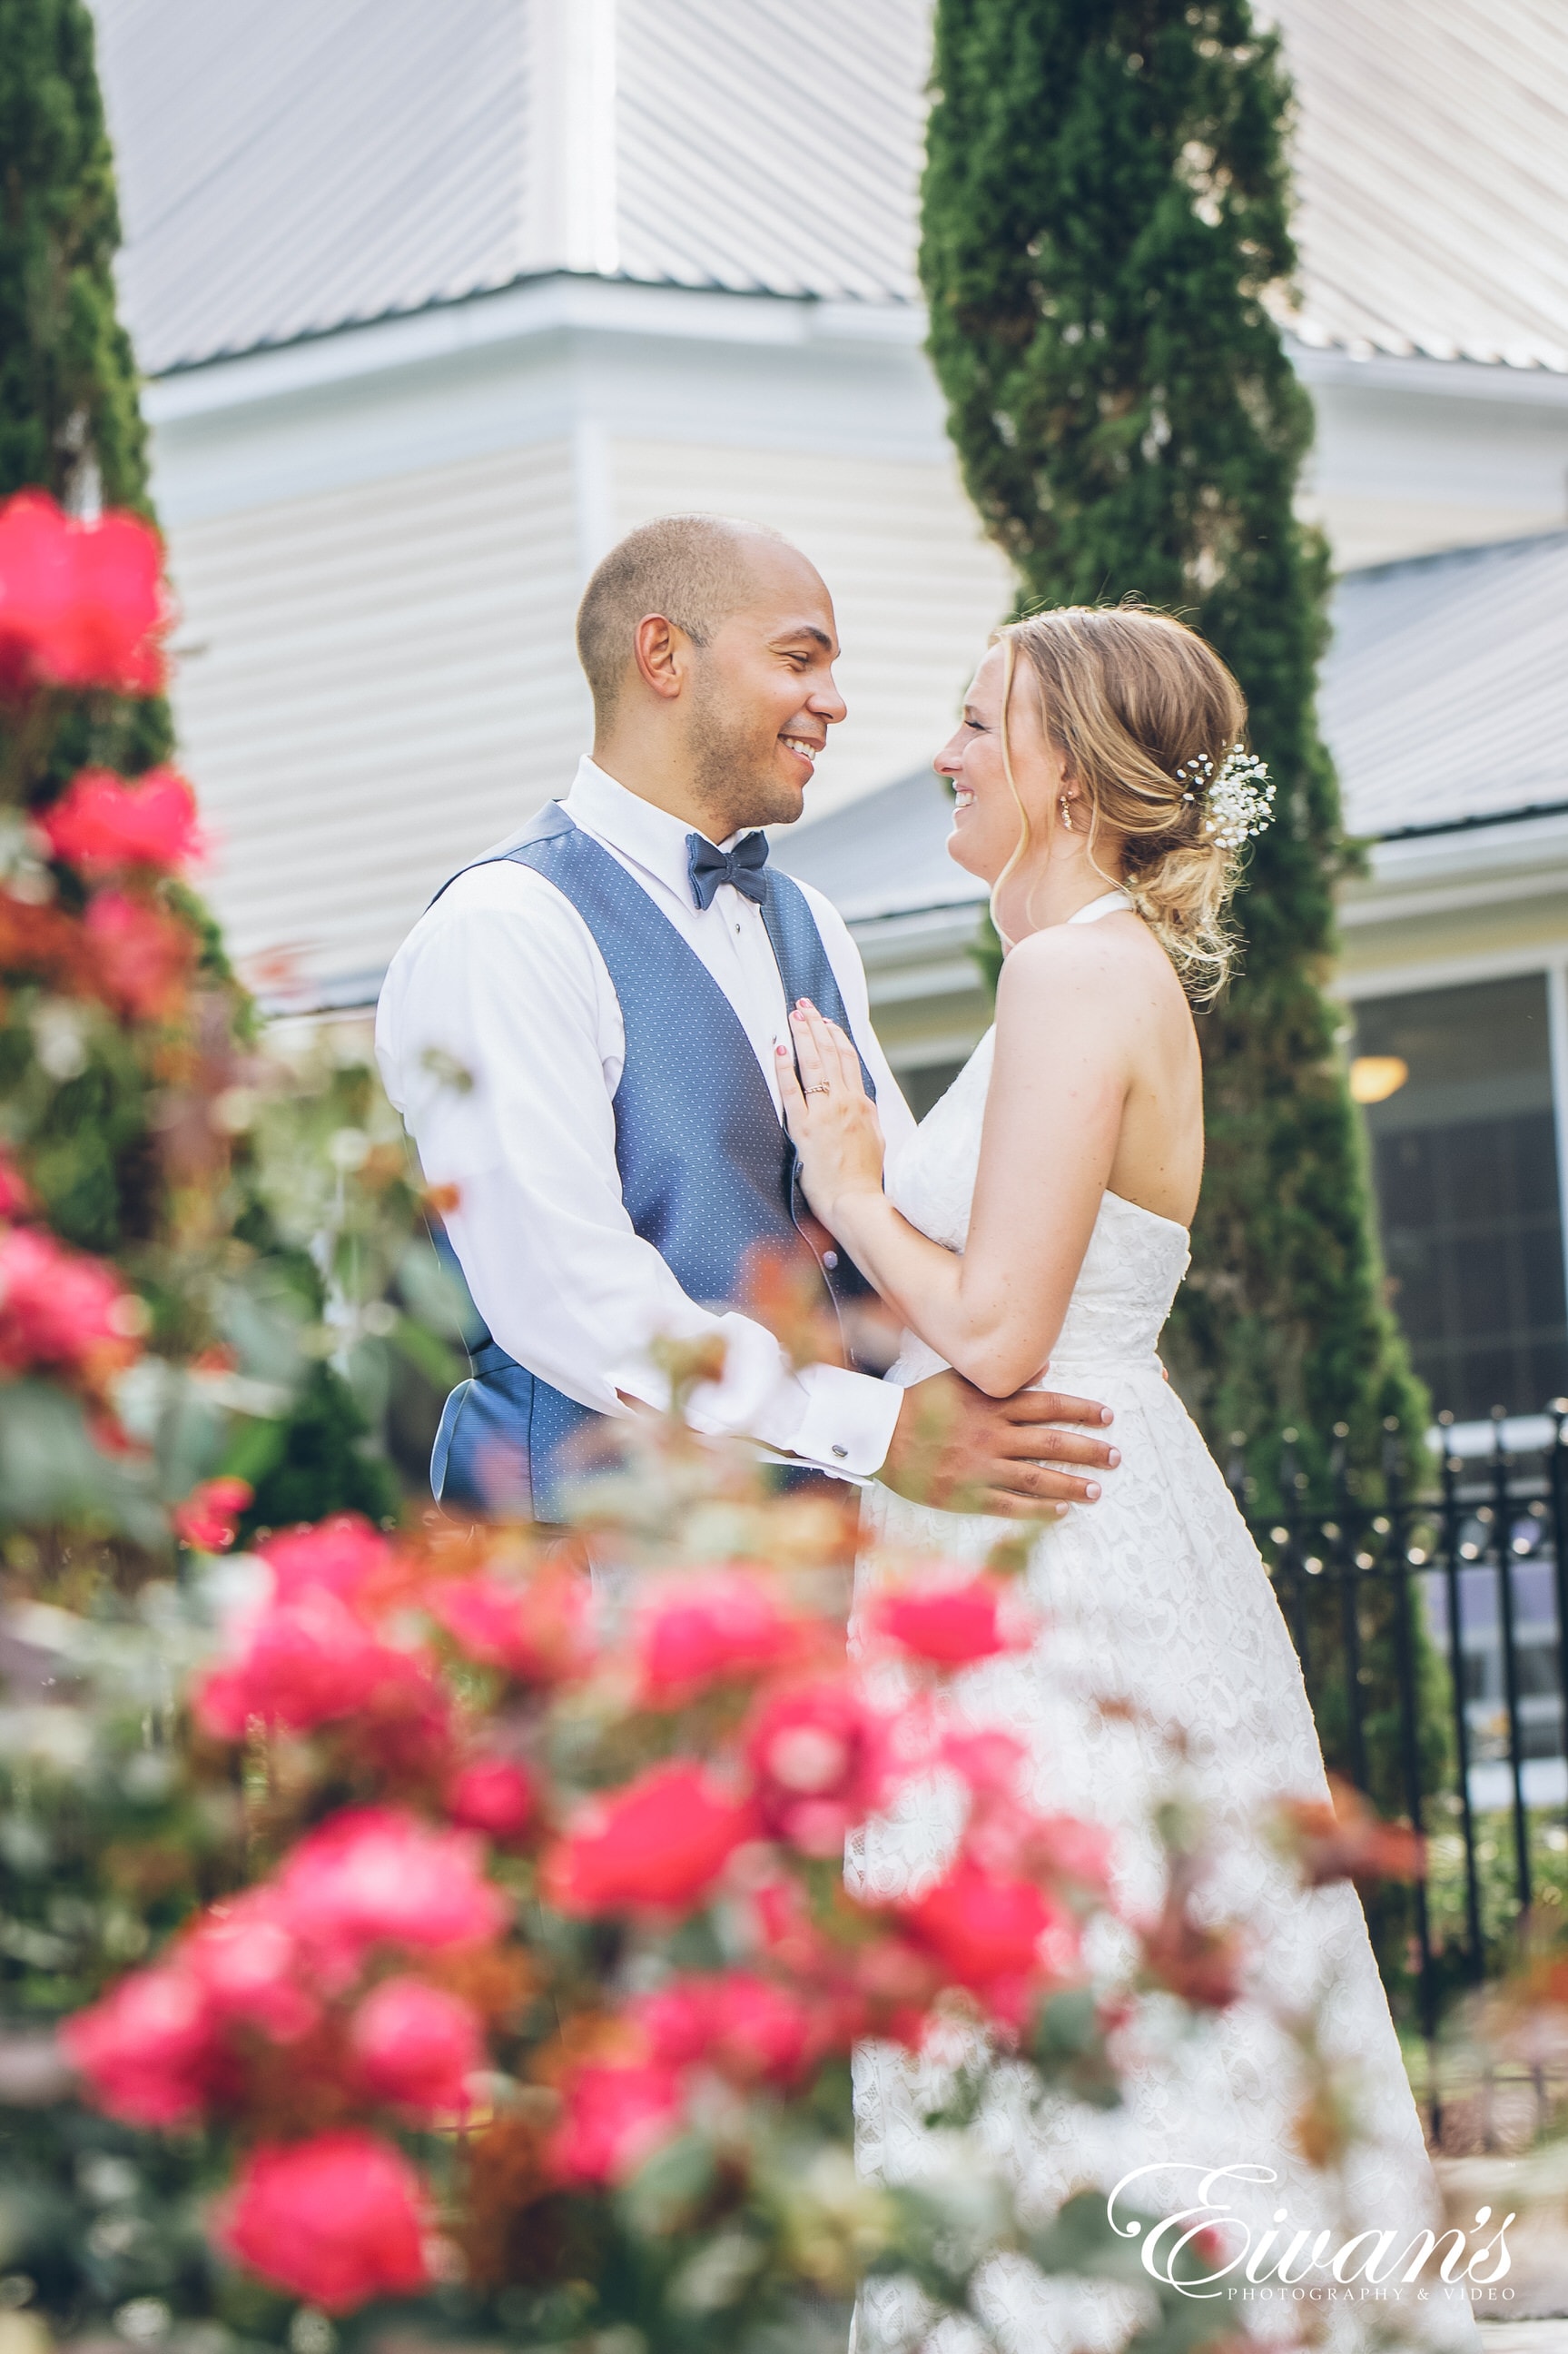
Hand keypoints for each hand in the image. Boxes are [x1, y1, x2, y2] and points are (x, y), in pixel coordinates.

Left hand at [774, 999, 885, 1229]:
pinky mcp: (805, 1129)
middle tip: (804, 1006)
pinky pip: (792, 1092)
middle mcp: (846, 1103)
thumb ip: (866, 1119)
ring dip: (802, 1037)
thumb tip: (862, 1108)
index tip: (826, 1022)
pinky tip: (778, 1051)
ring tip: (793, 1017)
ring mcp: (826, 1114)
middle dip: (816, 1026)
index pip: (850, 1060)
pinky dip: (784, 1070)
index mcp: (863, 1106)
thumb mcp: (876, 1141)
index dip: (837, 1037)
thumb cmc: (865, 1180)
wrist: (857, 1202)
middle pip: (832, 1054)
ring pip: (814, 1065)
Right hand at [879, 1369, 1117, 1519]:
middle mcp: (993, 1435)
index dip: (1082, 1410)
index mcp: (993, 1405)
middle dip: (1088, 1451)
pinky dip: (1038, 1509)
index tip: (1108, 1416)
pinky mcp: (968, 1494)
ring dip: (1071, 1485)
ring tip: (1096, 1491)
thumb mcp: (960, 1381)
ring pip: (1037, 1478)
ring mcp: (982, 1467)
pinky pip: (1011, 1505)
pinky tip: (1061, 1512)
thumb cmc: (921, 1405)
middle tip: (1115, 1458)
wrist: (882, 1437)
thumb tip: (1043, 1367)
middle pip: (1052, 1443)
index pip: (1049, 1406)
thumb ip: (1003, 1378)